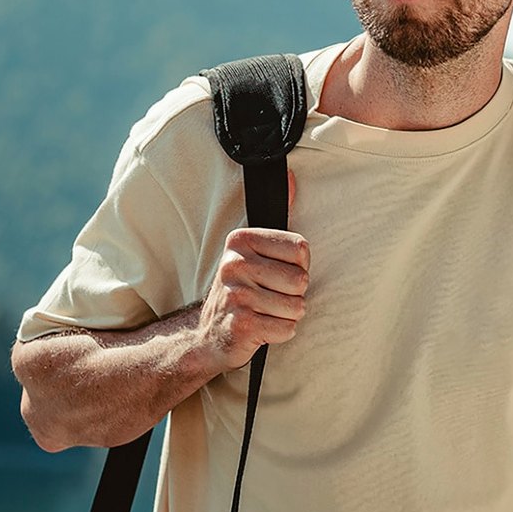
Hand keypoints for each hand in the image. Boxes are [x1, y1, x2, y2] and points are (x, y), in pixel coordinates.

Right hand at [198, 226, 309, 371]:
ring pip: (297, 307)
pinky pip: (287, 328)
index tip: (276, 274)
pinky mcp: (241, 323)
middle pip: (301, 280)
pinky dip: (280, 332)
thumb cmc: (243, 292)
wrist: (210, 337)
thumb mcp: (255, 252)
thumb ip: (279, 215)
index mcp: (240, 240)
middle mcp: (234, 263)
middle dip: (294, 295)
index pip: (301, 249)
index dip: (298, 267)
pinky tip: (261, 328)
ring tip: (265, 312)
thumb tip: (291, 175)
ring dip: (287, 315)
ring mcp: (236, 294)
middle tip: (269, 297)